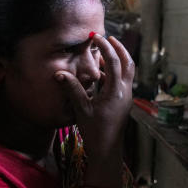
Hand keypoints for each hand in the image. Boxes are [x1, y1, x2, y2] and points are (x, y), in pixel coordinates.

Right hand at [54, 34, 134, 166]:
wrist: (107, 151)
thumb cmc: (95, 132)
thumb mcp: (82, 109)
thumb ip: (72, 89)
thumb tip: (59, 74)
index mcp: (116, 91)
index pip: (114, 61)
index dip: (105, 47)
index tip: (97, 37)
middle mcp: (125, 92)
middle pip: (128, 62)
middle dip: (119, 48)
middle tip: (108, 38)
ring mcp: (127, 97)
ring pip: (128, 71)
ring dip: (118, 59)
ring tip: (104, 52)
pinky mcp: (124, 102)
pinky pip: (123, 81)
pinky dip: (115, 72)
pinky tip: (101, 73)